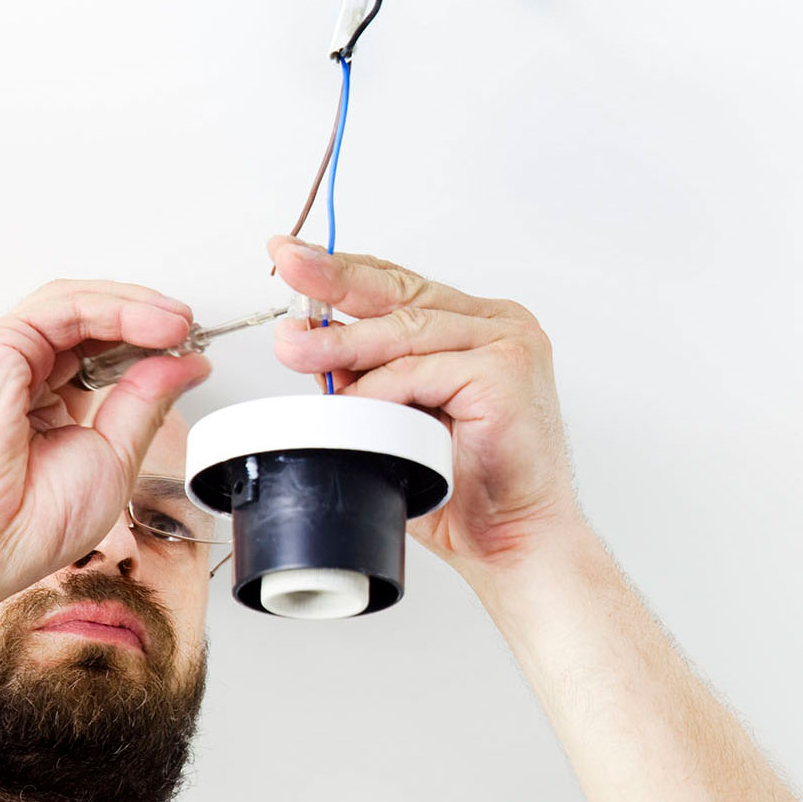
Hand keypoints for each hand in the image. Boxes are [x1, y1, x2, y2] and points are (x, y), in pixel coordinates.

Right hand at [0, 280, 210, 601]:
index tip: (192, 353)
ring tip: (181, 324)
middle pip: (90, 323)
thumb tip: (186, 366)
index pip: (101, 355)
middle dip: (147, 320)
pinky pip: (63, 308)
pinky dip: (115, 310)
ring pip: (77, 306)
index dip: (148, 347)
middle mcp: (23, 377)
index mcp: (47, 407)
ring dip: (136, 308)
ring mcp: (7, 358)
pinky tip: (156, 326)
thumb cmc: (27, 523)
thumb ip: (147, 402)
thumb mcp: (115, 456)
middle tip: (192, 332)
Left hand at [267, 236, 584, 571]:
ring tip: (293, 347)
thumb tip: (307, 346)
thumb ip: (368, 379)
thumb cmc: (468, 490)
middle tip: (287, 266)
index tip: (293, 257)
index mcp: (479, 329)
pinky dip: (382, 390)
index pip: (404, 287)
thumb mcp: (401, 419)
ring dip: (342, 342)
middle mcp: (500, 326)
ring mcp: (509, 344)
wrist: (515, 544)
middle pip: (403, 293)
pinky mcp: (506, 372)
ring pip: (407, 331)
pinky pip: (421, 371)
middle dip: (335, 279)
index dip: (346, 271)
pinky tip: (355, 404)